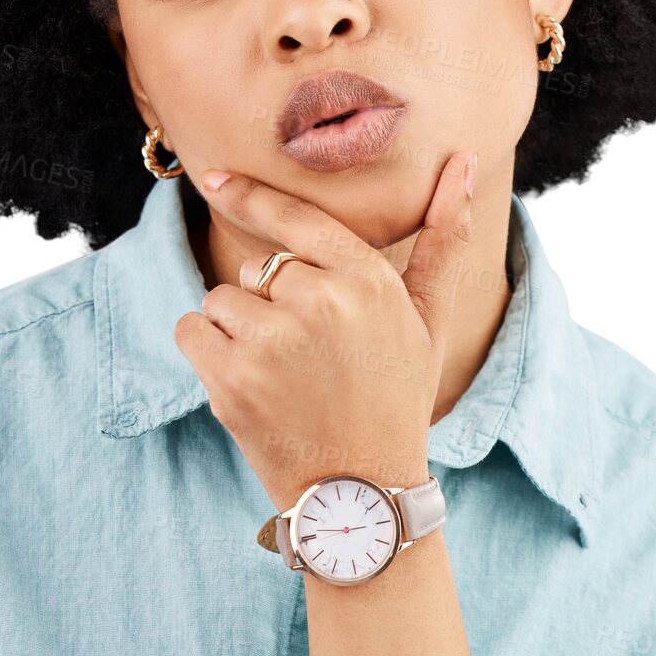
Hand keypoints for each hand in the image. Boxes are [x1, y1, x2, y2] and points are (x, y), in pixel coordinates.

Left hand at [173, 148, 476, 513]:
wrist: (361, 495)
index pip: (296, 217)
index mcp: (368, 280)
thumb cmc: (395, 398)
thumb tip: (464, 160)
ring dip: (237, 329)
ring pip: (221, 298)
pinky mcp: (231, 379)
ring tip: (281, 375)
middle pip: (258, 267)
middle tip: (306, 355)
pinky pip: (191, 330)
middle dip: (269, 301)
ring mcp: (274, 342)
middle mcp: (322, 302)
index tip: (216, 176)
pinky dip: (206, 352)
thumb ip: (444, 239)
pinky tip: (247, 384)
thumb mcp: (428, 320)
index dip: (251, 194)